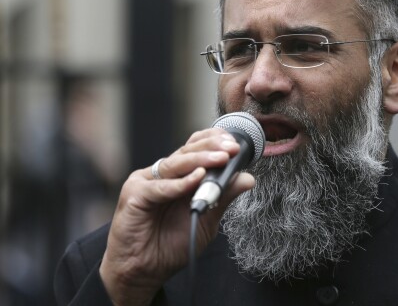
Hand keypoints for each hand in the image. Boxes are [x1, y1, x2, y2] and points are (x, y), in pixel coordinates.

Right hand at [99, 129, 254, 305]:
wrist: (144, 271)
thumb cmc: (170, 246)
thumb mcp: (207, 219)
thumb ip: (224, 197)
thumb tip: (247, 178)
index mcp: (179, 176)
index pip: (197, 148)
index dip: (215, 142)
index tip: (237, 145)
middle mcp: (163, 174)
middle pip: (188, 151)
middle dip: (213, 147)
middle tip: (233, 148)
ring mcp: (147, 181)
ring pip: (177, 163)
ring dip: (201, 159)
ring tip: (221, 158)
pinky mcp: (135, 194)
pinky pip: (161, 186)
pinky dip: (181, 183)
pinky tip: (197, 178)